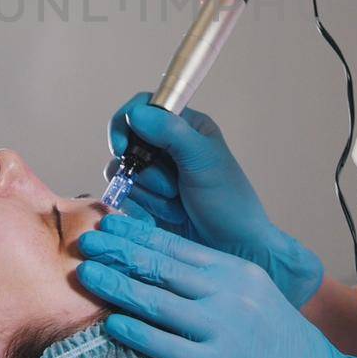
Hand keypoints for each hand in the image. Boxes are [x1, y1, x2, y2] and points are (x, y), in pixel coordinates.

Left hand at [76, 215, 356, 357]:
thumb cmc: (277, 335)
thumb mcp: (251, 290)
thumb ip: (213, 275)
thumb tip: (163, 260)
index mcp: (235, 271)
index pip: (176, 246)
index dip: (136, 234)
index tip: (108, 225)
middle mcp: (227, 293)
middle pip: (161, 267)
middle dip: (118, 252)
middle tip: (85, 242)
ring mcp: (221, 328)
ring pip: (157, 302)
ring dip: (117, 287)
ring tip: (86, 276)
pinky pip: (166, 345)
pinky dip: (136, 332)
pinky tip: (112, 324)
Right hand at [105, 92, 322, 306]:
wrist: (233, 249)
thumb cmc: (229, 202)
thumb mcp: (203, 160)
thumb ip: (171, 132)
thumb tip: (136, 113)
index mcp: (185, 127)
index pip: (142, 108)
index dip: (124, 125)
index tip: (122, 147)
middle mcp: (167, 147)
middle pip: (126, 142)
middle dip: (144, 169)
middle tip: (170, 187)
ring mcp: (154, 175)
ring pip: (122, 172)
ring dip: (148, 193)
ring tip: (177, 204)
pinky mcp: (146, 202)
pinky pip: (123, 197)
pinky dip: (141, 209)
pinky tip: (167, 217)